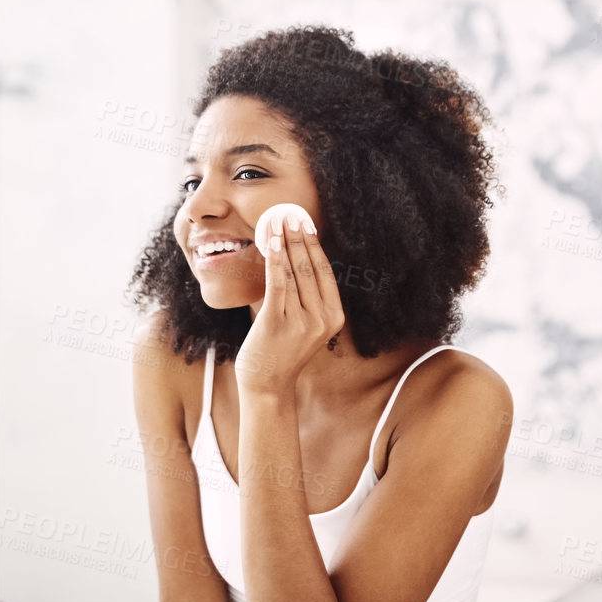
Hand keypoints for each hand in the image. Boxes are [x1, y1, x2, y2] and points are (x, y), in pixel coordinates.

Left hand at [235, 214, 346, 394]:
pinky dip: (275, 260)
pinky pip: (278, 283)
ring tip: (278, 222)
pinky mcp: (278, 323)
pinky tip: (272, 242)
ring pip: (294, 273)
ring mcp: (301, 322)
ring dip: (285, 243)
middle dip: (299, 238)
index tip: (307, 225)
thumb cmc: (282, 352)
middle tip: (291, 215)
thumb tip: (292, 255)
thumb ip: (303, 296)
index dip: (315, 246)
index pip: (325, 273)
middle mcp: (322, 320)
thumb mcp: (303, 324)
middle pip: (310, 269)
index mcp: (334, 318)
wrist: (267, 385)